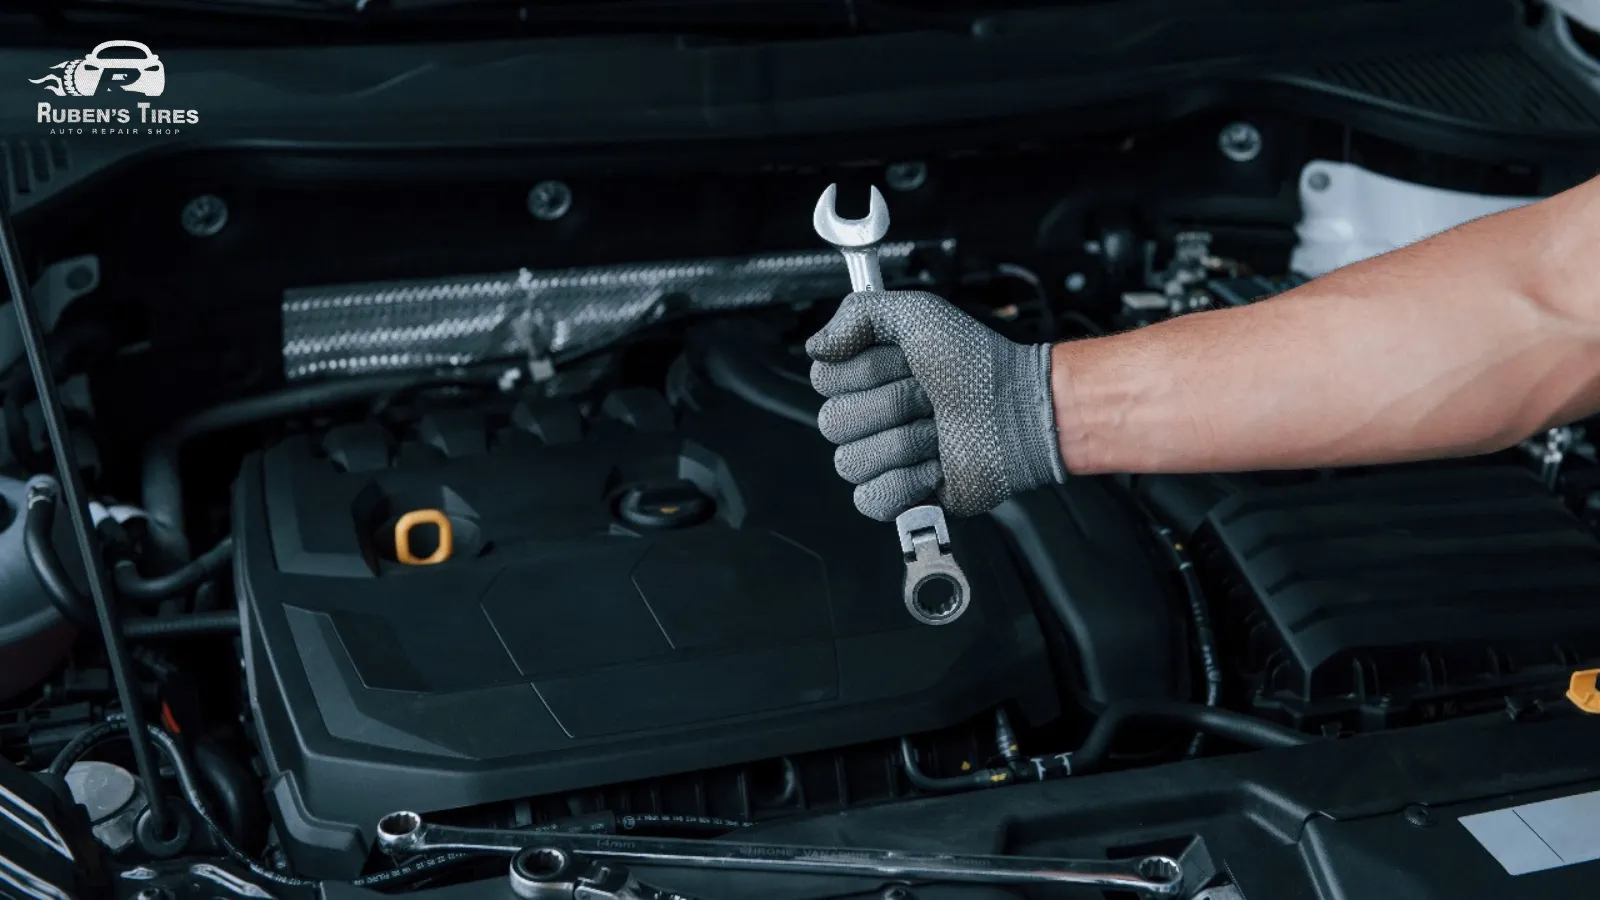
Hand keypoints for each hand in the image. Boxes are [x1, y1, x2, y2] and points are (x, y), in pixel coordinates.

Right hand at [805, 290, 1067, 520]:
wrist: (1019, 411)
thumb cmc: (978, 363)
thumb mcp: (917, 314)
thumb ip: (857, 314)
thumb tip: (815, 346)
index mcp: (864, 376)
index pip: (823, 379)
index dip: (865, 371)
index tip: (905, 362)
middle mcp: (868, 416)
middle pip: (833, 422)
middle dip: (892, 406)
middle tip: (929, 397)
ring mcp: (882, 457)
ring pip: (851, 462)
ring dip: (906, 443)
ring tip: (938, 431)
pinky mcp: (901, 495)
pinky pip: (871, 499)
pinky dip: (907, 483)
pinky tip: (934, 467)